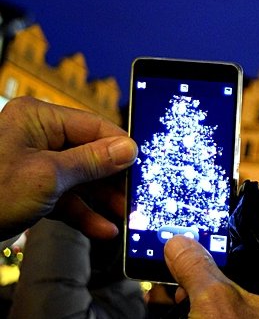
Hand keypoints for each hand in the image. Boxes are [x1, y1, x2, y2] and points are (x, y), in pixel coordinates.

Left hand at [0, 97, 137, 240]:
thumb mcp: (48, 177)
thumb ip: (92, 162)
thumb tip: (128, 148)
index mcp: (38, 118)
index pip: (94, 126)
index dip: (121, 148)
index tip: (143, 166)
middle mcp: (36, 135)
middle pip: (89, 153)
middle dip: (112, 179)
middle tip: (135, 196)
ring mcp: (32, 162)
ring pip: (79, 177)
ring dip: (101, 200)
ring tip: (123, 216)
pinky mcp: (28, 188)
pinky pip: (63, 196)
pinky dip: (81, 211)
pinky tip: (100, 227)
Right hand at [165, 236, 258, 318]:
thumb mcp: (214, 306)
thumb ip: (197, 268)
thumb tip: (180, 243)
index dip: (249, 242)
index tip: (220, 236)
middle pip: (258, 277)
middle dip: (219, 271)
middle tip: (190, 266)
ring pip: (242, 302)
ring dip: (210, 294)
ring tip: (181, 292)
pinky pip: (234, 318)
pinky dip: (213, 313)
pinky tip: (188, 310)